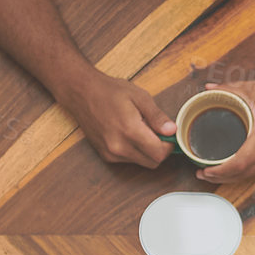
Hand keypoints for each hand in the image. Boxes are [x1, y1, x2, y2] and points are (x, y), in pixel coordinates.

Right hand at [60, 71, 176, 167]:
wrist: (82, 93)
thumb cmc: (109, 91)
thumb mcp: (139, 97)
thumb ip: (157, 116)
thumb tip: (171, 130)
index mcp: (130, 131)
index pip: (159, 153)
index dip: (169, 145)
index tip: (169, 134)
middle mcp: (119, 147)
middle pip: (152, 162)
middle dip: (159, 150)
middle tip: (156, 131)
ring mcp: (111, 153)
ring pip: (141, 162)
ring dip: (147, 151)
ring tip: (140, 129)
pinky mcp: (105, 156)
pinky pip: (128, 160)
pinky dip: (135, 151)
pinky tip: (128, 134)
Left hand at [193, 79, 254, 183]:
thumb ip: (229, 90)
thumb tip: (209, 90)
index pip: (238, 165)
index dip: (219, 172)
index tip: (205, 170)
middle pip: (242, 176)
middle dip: (221, 177)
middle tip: (203, 173)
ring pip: (251, 176)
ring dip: (232, 177)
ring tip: (215, 172)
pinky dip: (245, 173)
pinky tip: (235, 168)